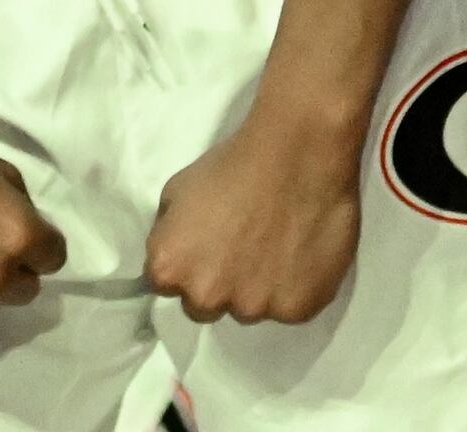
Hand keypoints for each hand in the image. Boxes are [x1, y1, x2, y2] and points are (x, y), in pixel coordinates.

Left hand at [145, 108, 361, 325]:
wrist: (297, 155)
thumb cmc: (233, 164)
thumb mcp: (177, 190)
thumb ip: (171, 233)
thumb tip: (177, 253)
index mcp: (169, 268)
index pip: (165, 285)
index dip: (186, 265)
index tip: (205, 247)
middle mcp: (206, 297)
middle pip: (205, 305)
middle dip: (217, 283)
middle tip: (241, 248)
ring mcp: (254, 308)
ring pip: (250, 307)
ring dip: (257, 286)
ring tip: (276, 246)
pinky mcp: (296, 311)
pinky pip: (289, 306)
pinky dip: (294, 287)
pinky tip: (301, 255)